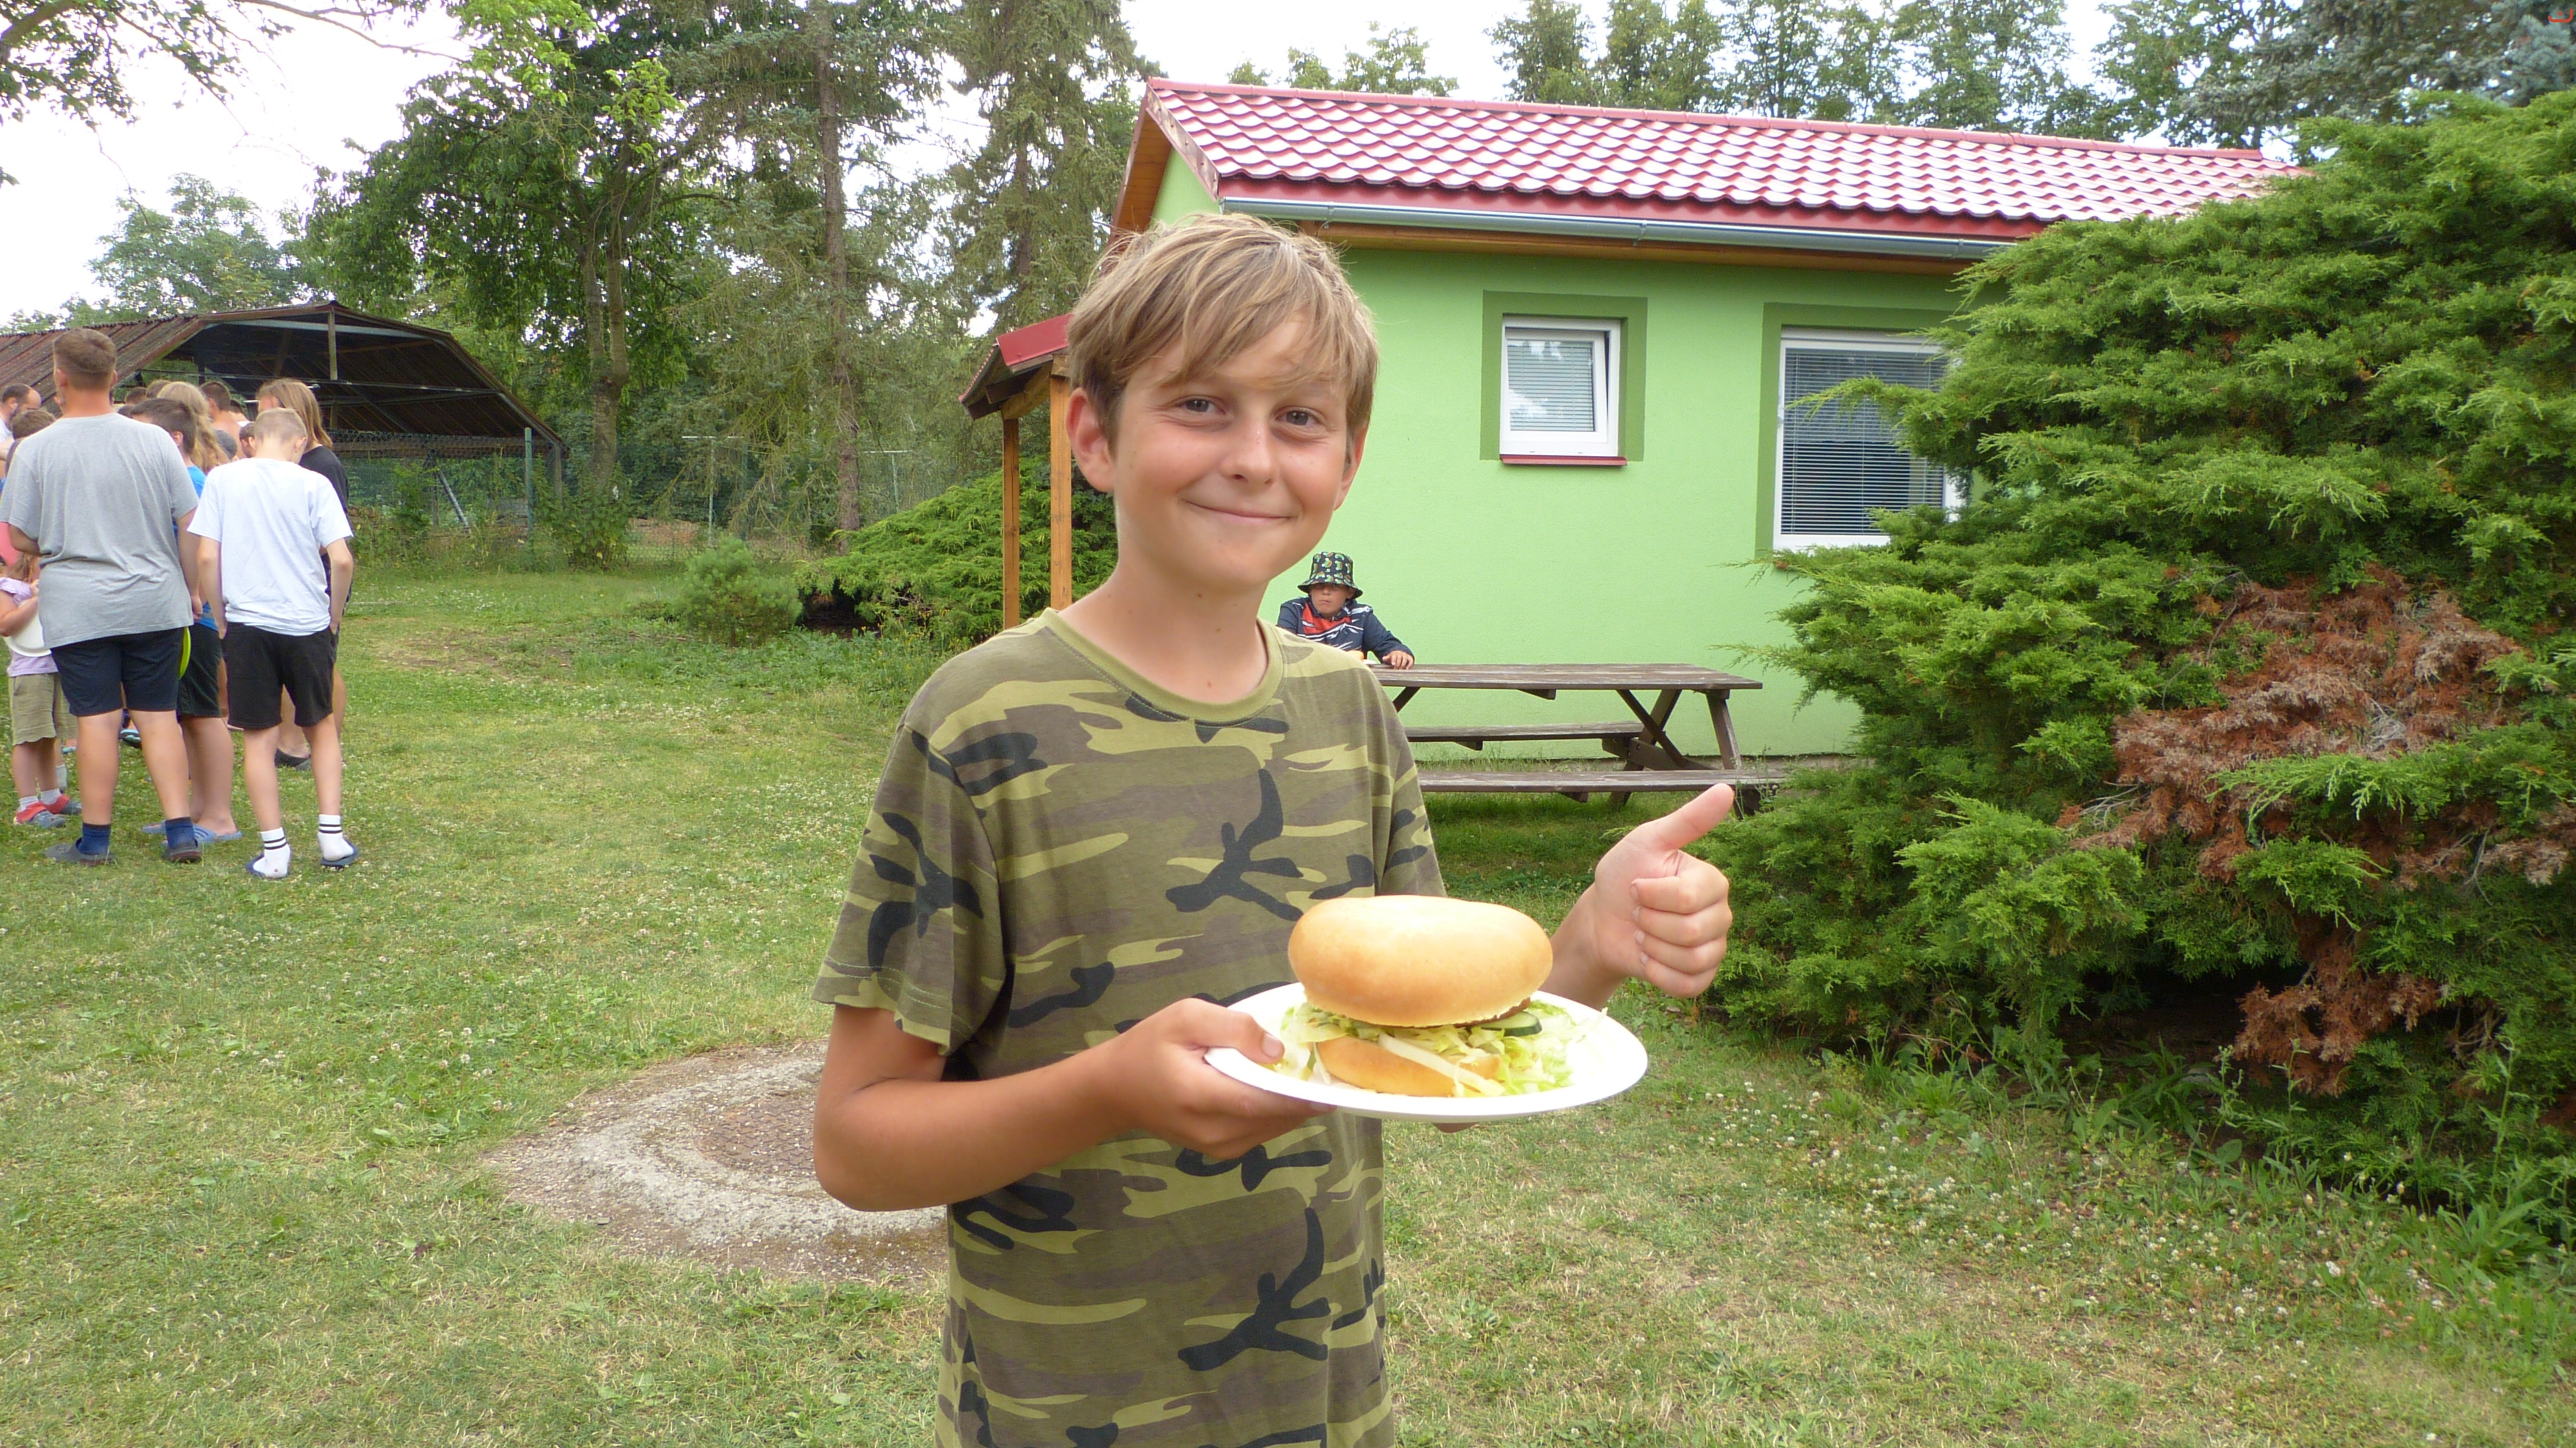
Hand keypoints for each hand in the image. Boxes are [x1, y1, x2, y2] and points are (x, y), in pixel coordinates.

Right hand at [1092, 998, 1331, 1157]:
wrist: (1116, 1089)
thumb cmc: (1149, 1046)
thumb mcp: (1185, 1017)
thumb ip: (1233, 1029)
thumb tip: (1276, 1051)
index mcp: (1199, 1095)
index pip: (1260, 1102)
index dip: (1301, 1096)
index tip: (1336, 1085)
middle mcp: (1211, 1131)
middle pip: (1273, 1117)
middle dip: (1304, 1097)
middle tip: (1333, 1072)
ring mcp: (1216, 1147)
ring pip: (1272, 1128)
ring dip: (1294, 1106)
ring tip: (1313, 1078)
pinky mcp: (1221, 1150)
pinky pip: (1262, 1132)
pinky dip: (1278, 1113)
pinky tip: (1284, 1090)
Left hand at [1385, 650, 1414, 668]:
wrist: (1399, 654)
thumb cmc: (1393, 657)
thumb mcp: (1389, 657)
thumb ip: (1386, 658)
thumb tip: (1383, 658)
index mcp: (1395, 653)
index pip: (1394, 656)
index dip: (1394, 660)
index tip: (1393, 664)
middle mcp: (1400, 653)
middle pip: (1399, 658)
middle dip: (1398, 664)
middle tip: (1396, 669)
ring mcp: (1405, 655)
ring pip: (1405, 659)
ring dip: (1403, 665)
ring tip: (1400, 670)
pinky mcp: (1410, 658)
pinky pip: (1411, 661)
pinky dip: (1409, 664)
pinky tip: (1407, 669)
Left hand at [1558, 783, 1735, 999]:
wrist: (1602, 919)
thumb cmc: (1623, 875)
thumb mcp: (1648, 840)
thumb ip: (1687, 820)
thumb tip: (1726, 790)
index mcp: (1712, 882)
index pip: (1688, 898)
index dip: (1652, 896)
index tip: (1636, 886)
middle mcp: (1720, 915)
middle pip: (1691, 932)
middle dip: (1650, 924)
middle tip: (1639, 913)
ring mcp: (1713, 948)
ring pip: (1691, 959)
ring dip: (1652, 949)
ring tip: (1643, 935)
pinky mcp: (1700, 976)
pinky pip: (1689, 985)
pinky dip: (1659, 975)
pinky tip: (1647, 959)